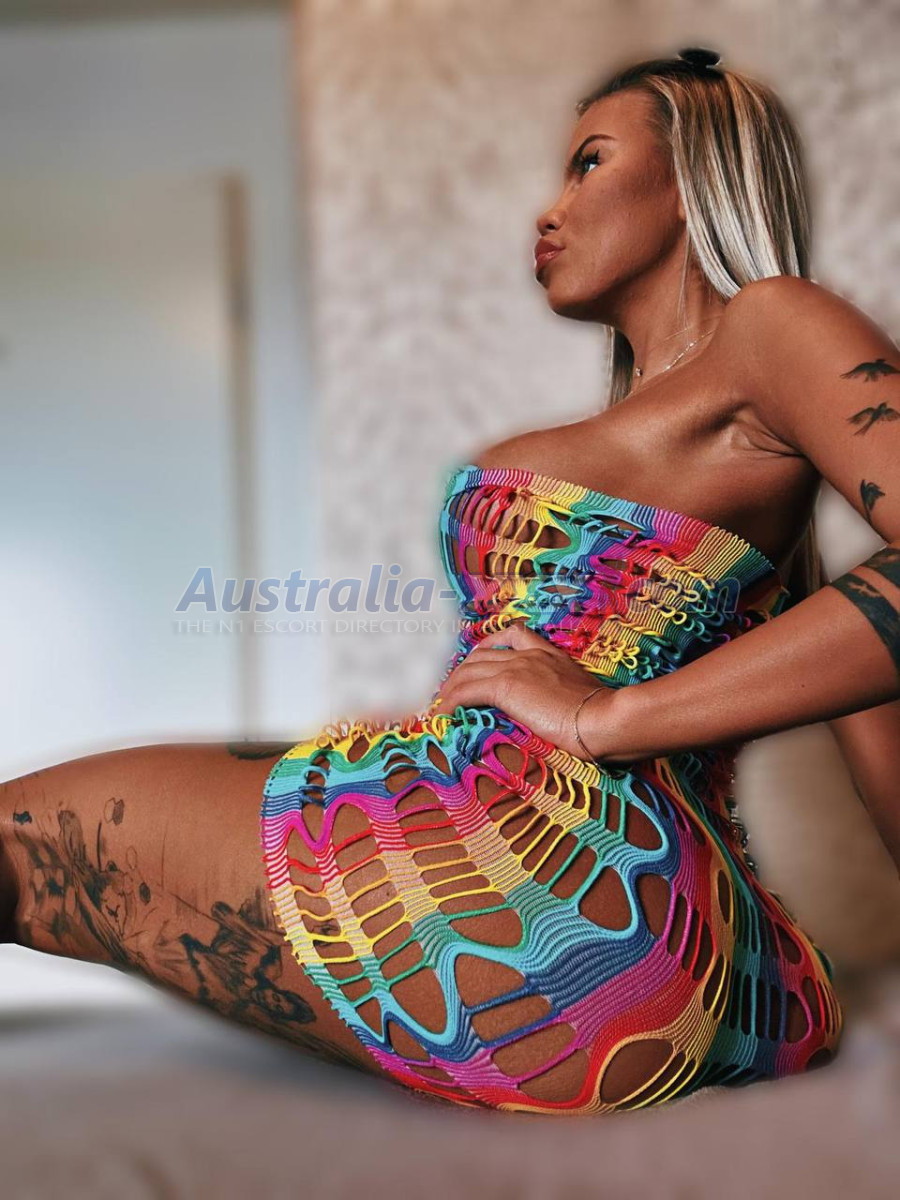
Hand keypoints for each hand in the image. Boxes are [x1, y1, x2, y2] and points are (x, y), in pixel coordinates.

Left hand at [428, 619, 620, 761]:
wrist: (605, 717)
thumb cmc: (604, 716)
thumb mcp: (584, 698)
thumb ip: (566, 698)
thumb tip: (560, 716)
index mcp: (551, 655)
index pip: (514, 635)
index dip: (490, 646)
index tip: (479, 661)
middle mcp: (530, 655)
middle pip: (482, 654)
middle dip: (462, 670)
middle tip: (449, 689)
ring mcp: (517, 668)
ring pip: (469, 671)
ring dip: (450, 688)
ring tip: (439, 705)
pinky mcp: (507, 686)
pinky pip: (466, 691)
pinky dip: (450, 702)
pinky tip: (442, 715)